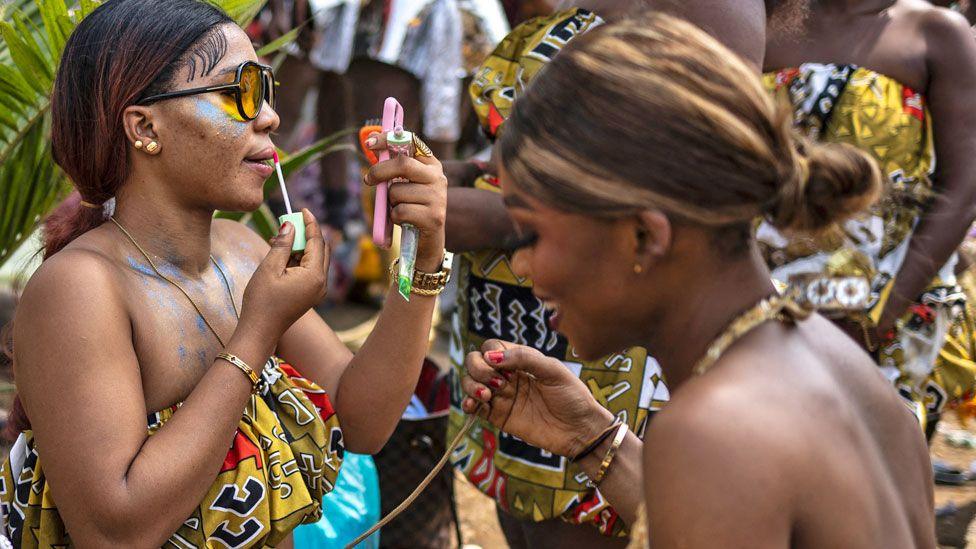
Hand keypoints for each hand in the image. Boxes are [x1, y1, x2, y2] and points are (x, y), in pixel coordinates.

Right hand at [239, 209, 328, 340]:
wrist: (260, 331)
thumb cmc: (262, 300)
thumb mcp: (270, 268)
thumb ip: (283, 244)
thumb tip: (291, 225)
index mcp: (315, 275)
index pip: (317, 241)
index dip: (311, 223)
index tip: (303, 209)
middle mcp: (321, 283)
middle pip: (320, 249)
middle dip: (306, 234)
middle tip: (289, 223)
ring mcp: (317, 290)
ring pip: (314, 259)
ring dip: (300, 247)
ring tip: (278, 240)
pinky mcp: (310, 294)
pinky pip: (309, 270)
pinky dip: (298, 260)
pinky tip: (281, 255)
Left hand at [364, 131, 446, 269]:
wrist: (428, 241)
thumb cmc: (411, 208)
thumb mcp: (404, 185)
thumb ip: (393, 167)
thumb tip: (372, 145)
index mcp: (431, 165)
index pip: (410, 143)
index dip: (388, 139)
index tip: (369, 143)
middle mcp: (438, 178)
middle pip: (403, 164)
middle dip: (380, 171)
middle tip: (368, 180)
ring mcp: (438, 197)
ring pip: (397, 192)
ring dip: (390, 202)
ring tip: (401, 209)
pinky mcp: (434, 217)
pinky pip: (400, 211)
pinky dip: (395, 218)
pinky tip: (405, 221)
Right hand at [461, 340, 613, 457]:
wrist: (580, 431)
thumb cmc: (573, 397)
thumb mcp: (554, 371)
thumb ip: (525, 358)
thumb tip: (491, 356)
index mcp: (521, 360)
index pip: (491, 347)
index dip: (490, 353)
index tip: (501, 367)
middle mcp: (507, 375)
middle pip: (476, 362)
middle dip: (478, 369)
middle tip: (498, 382)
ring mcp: (501, 396)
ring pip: (470, 383)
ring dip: (471, 385)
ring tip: (487, 395)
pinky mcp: (498, 416)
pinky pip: (475, 407)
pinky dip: (468, 403)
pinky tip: (473, 405)